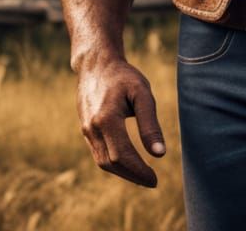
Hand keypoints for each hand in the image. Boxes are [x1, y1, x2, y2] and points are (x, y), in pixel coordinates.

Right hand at [75, 55, 165, 186]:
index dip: (139, 171)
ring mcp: (86, 130)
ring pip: (103, 161)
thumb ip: (150, 124)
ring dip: (123, 172)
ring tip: (142, 175)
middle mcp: (92, 128)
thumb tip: (160, 154)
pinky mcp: (86, 129)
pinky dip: (114, 162)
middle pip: (111, 163)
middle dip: (132, 175)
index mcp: (106, 119)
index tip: (155, 180)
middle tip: (152, 181)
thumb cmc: (123, 77)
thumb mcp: (142, 93)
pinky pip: (98, 153)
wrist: (96, 64)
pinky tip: (128, 162)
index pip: (122, 156)